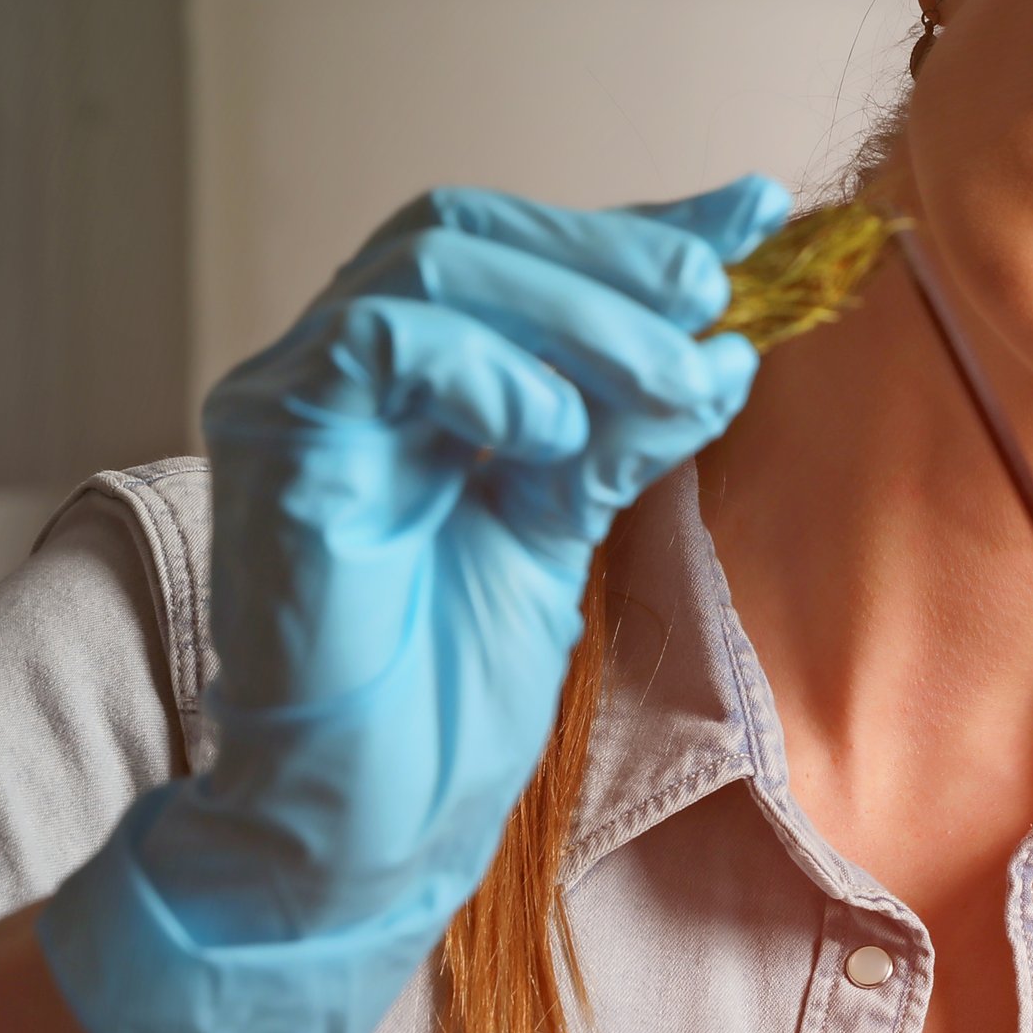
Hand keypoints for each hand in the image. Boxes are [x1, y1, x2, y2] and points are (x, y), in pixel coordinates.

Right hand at [42, 177, 790, 1032]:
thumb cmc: (447, 690)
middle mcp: (341, 368)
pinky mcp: (276, 443)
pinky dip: (489, 369)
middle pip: (471, 230)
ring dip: (578, 312)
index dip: (636, 229)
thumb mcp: (571, 519)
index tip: (756, 217)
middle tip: (714, 304)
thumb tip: (724, 330)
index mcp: (411, 377)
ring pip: (433, 263)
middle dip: (612, 258)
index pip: (518, 249)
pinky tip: (555, 433)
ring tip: (667, 385)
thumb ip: (629, 418)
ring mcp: (298, 396)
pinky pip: (378, 344)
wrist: (375, 815)